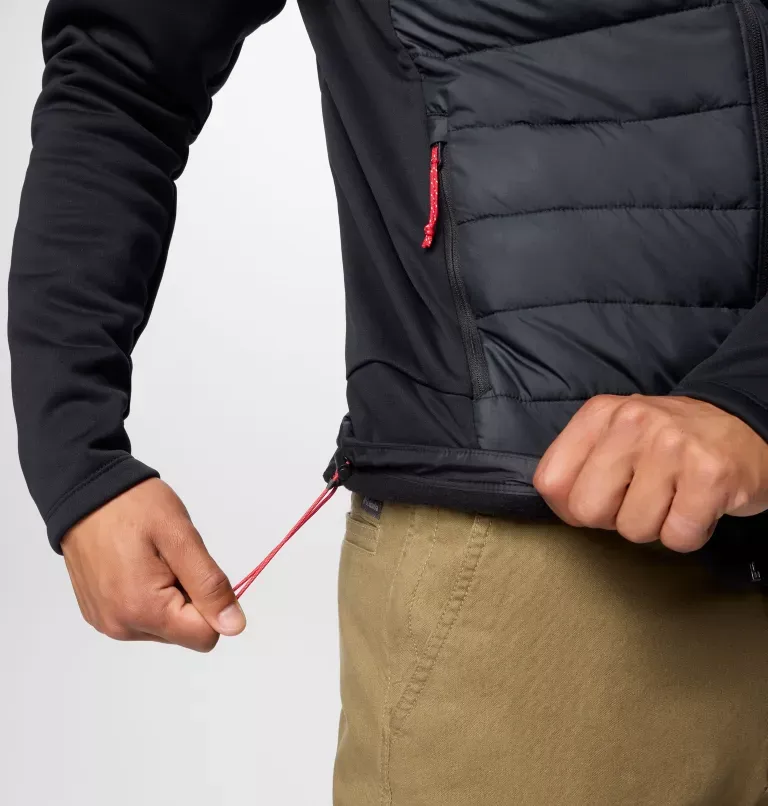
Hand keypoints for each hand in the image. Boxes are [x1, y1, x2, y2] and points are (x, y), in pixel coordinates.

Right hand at [61, 478, 245, 651]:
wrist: (85, 492)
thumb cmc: (136, 508)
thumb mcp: (182, 538)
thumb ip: (209, 585)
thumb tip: (234, 627)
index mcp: (144, 611)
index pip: (204, 636)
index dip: (212, 603)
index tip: (196, 569)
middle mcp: (121, 628)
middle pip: (183, 632)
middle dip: (189, 598)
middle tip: (171, 558)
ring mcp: (107, 623)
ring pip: (164, 626)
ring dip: (170, 597)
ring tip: (153, 559)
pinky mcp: (98, 614)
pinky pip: (141, 618)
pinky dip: (149, 596)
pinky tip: (137, 566)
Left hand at [534, 395, 767, 552]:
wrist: (747, 426)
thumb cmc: (671, 442)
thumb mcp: (616, 433)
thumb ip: (581, 462)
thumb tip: (562, 507)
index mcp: (600, 413)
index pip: (549, 480)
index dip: (569, 508)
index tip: (597, 503)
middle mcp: (632, 423)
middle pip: (587, 510)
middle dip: (613, 519)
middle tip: (640, 500)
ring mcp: (672, 447)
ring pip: (633, 529)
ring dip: (655, 526)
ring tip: (673, 498)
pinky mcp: (710, 475)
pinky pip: (677, 537)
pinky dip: (688, 534)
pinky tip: (696, 506)